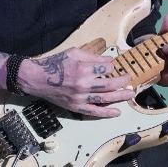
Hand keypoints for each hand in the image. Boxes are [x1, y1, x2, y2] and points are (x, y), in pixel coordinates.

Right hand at [18, 47, 133, 117]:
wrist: (37, 78)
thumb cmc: (55, 63)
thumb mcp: (74, 53)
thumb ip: (92, 57)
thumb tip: (109, 60)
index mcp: (83, 69)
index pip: (105, 69)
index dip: (111, 66)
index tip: (111, 66)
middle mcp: (83, 85)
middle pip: (109, 84)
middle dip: (122, 81)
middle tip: (129, 79)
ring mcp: (80, 98)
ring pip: (105, 98)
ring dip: (120, 97)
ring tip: (130, 94)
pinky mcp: (75, 107)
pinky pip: (93, 112)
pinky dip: (106, 113)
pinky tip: (117, 112)